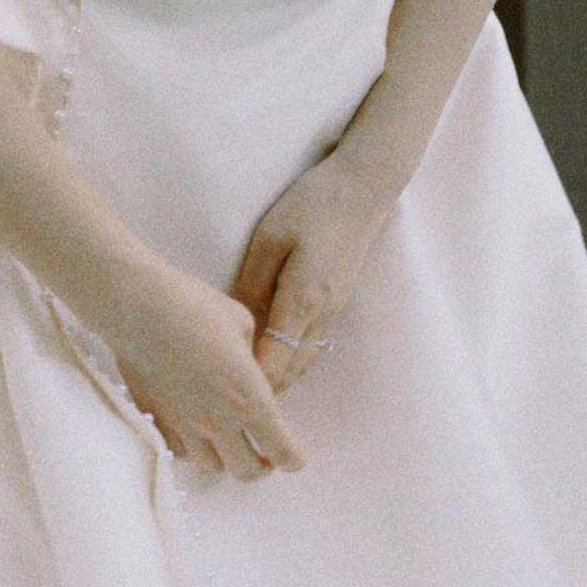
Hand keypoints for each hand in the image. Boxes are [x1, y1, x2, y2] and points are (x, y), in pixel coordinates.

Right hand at [109, 264, 306, 481]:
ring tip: (227, 443)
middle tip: (263, 454)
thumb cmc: (194, 305)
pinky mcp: (155, 418)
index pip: (280, 449)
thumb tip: (248, 368)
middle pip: (247, 471)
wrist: (138, 305)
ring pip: (212, 467)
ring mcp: (183, 424)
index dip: (292, 459)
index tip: (294, 458)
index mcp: (250, 398)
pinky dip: (192, 449)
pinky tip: (193, 431)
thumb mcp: (241, 322)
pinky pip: (179, 451)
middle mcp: (219, 421)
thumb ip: (252, 356)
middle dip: (262, 466)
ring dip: (225, 459)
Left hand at [232, 149, 387, 395]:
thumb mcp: (269, 237)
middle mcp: (322, 315)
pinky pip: (311, 344)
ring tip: (244, 383)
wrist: (363, 189)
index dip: (252, 385)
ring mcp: (333, 311)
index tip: (223, 396)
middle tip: (226, 397)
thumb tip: (234, 320)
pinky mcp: (337, 302)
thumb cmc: (312, 206)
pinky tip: (270, 354)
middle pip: (291, 371)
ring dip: (278, 376)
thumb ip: (251, 281)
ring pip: (303, 361)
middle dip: (262, 389)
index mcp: (303, 301)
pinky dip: (291, 358)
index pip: (275, 362)